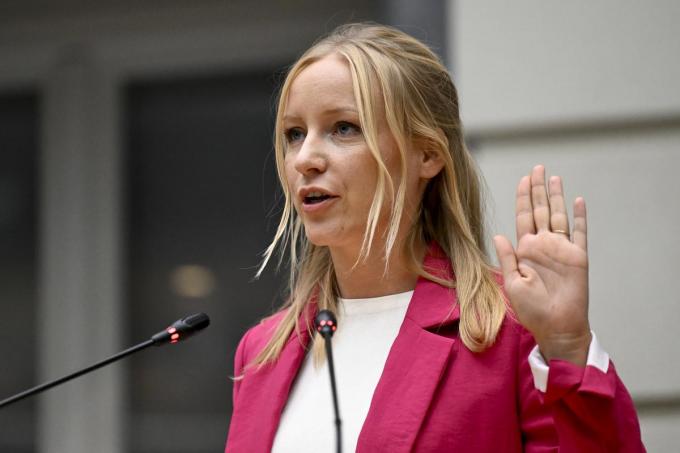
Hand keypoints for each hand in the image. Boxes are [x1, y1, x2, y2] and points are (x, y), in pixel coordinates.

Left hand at [493, 165, 590, 365]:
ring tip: (554, 178)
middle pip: (540, 210)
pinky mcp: (578, 257)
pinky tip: (578, 201)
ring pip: (559, 216)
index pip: (523, 217)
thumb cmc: (532, 310)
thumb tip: (498, 234)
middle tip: (537, 168)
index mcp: (525, 250)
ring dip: (557, 197)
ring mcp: (561, 250)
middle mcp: (543, 245)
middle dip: (538, 189)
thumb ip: (507, 258)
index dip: (523, 197)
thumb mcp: (513, 283)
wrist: (556, 327)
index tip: (523, 179)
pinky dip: (579, 217)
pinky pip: (580, 233)